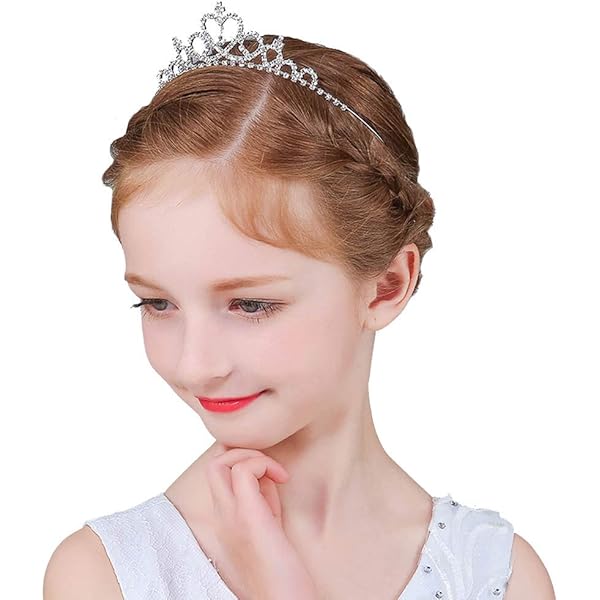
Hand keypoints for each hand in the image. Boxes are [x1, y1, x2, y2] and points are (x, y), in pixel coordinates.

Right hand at [205, 444, 318, 599]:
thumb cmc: (282, 568)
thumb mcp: (268, 524)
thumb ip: (262, 499)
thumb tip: (265, 474)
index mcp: (226, 517)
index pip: (217, 472)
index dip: (240, 459)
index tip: (269, 472)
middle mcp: (222, 516)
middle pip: (213, 463)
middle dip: (241, 450)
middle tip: (268, 465)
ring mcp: (232, 516)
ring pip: (220, 462)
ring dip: (252, 455)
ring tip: (276, 472)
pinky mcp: (248, 518)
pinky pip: (244, 472)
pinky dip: (264, 464)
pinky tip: (283, 479)